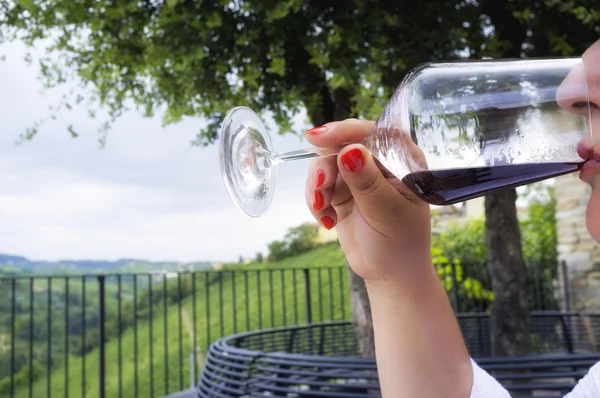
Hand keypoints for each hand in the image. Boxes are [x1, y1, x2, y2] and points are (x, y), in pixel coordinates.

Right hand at [305, 118, 432, 282]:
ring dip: (317, 186)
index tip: (320, 137)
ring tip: (323, 210)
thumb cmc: (400, 243)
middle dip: (325, 165)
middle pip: (342, 144)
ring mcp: (357, 176)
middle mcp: (378, 163)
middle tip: (320, 186)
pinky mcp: (341, 192)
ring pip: (325, 164)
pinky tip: (327, 221)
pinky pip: (318, 185)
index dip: (346, 131)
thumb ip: (367, 182)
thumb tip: (350, 151)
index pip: (374, 133)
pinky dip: (316, 201)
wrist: (389, 273)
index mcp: (402, 161)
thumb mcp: (386, 212)